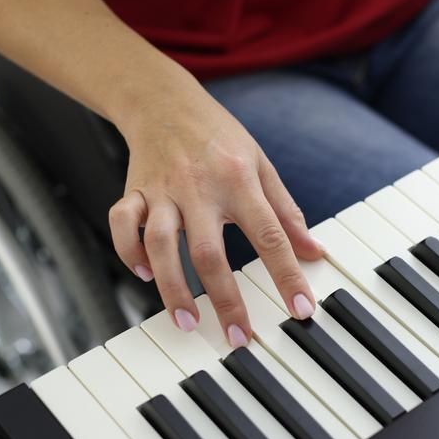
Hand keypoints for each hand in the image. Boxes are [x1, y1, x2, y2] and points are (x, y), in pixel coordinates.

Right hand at [107, 70, 323, 345]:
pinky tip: (144, 274)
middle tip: (237, 338)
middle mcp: (199, 187)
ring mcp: (162, 190)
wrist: (164, 101)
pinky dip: (129, 253)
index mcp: (239, 180)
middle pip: (210, 251)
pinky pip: (123, 226)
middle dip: (225, 299)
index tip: (301, 309)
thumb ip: (286, 212)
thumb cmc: (220, 137)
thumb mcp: (262, 165)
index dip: (287, 274)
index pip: (270, 234)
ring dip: (172, 288)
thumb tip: (315, 252)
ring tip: (186, 322)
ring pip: (161, 244)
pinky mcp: (133, 191)